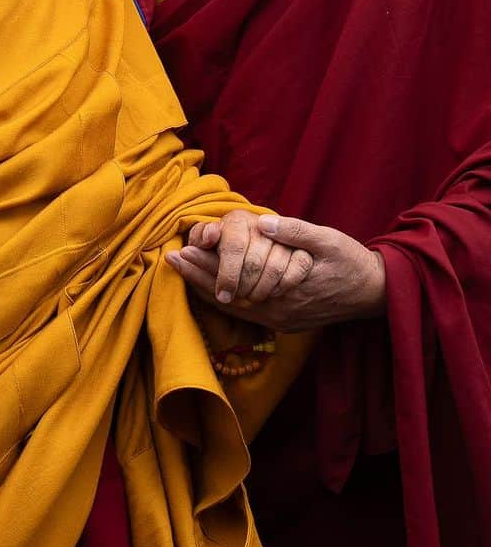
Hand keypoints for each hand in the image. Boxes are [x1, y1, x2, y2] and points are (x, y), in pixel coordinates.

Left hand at [168, 214, 385, 331]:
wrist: (376, 293)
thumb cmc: (351, 261)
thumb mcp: (328, 240)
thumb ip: (296, 232)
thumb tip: (264, 223)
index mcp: (285, 291)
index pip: (233, 280)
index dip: (206, 265)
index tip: (181, 249)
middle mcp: (278, 313)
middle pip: (227, 297)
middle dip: (197, 276)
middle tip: (170, 258)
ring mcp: (281, 321)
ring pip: (234, 308)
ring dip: (206, 288)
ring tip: (182, 270)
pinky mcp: (285, 322)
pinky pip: (246, 314)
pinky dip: (223, 300)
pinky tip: (208, 288)